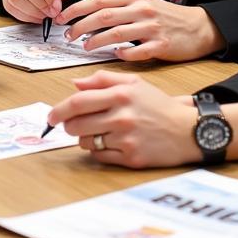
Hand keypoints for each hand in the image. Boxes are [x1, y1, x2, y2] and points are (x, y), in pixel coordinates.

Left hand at [46, 70, 198, 168]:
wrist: (186, 130)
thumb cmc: (158, 104)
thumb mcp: (133, 83)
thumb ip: (102, 80)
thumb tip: (74, 83)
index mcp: (120, 95)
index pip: (78, 103)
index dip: (59, 110)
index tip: (51, 116)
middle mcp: (121, 117)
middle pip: (77, 125)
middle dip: (68, 126)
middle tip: (70, 125)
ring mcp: (126, 139)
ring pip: (86, 142)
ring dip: (84, 138)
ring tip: (97, 132)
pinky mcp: (131, 158)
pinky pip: (100, 157)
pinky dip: (98, 150)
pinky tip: (109, 142)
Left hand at [59, 0, 223, 61]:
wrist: (199, 27)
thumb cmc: (167, 17)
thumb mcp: (142, 4)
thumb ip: (120, 9)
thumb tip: (90, 17)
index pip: (99, 0)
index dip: (77, 8)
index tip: (62, 17)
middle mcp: (141, 9)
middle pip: (103, 16)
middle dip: (81, 26)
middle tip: (68, 36)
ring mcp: (152, 27)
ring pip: (116, 34)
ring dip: (97, 41)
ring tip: (85, 47)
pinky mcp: (162, 45)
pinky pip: (138, 52)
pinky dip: (124, 54)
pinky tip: (115, 57)